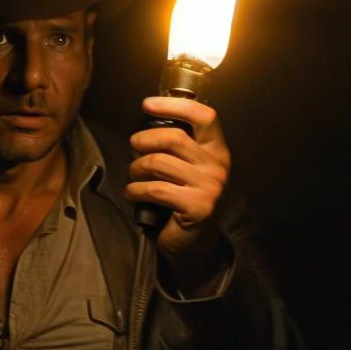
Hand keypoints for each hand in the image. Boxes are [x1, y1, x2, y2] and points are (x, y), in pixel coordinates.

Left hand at [127, 96, 230, 281]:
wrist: (195, 245)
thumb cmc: (184, 202)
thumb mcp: (188, 170)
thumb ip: (179, 148)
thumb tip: (146, 126)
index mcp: (218, 151)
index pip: (204, 116)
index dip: (174, 106)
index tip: (147, 104)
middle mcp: (218, 167)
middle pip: (174, 138)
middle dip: (145, 140)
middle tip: (132, 146)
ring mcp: (210, 188)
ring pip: (160, 163)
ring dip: (136, 167)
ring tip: (132, 175)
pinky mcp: (197, 208)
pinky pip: (156, 189)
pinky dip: (136, 190)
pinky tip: (132, 194)